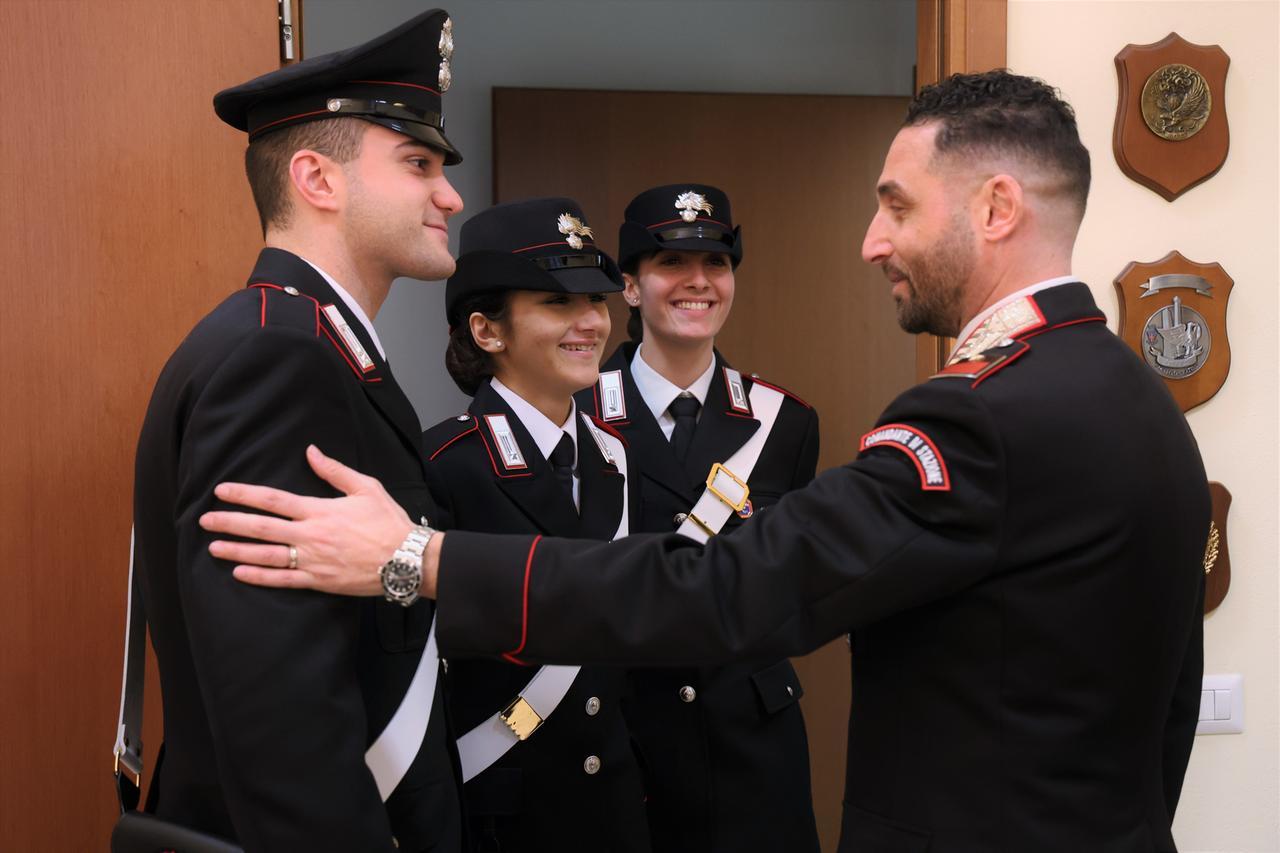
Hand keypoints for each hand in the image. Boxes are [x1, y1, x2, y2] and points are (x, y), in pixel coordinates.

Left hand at [200, 444, 421, 596]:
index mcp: (319, 510)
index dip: (245, 494)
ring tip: (213, 546)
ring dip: (237, 549)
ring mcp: (312, 560)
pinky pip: (283, 580)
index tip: (222, 491)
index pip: (273, 500)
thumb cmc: (389, 522)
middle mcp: (310, 535)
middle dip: (230, 522)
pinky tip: (240, 572)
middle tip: (204, 520)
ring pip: (266, 555)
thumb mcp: (366, 487)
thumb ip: (334, 470)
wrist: (406, 559)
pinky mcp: (319, 581)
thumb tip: (311, 452)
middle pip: (261, 527)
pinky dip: (259, 577)